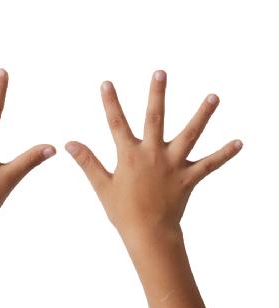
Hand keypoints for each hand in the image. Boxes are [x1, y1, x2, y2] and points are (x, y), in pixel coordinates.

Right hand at [65, 70, 241, 252]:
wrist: (149, 234)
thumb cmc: (123, 211)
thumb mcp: (102, 186)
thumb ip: (87, 161)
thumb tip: (68, 143)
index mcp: (129, 156)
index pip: (116, 123)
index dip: (111, 102)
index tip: (107, 83)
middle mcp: (152, 155)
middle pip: (155, 118)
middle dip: (157, 94)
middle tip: (160, 73)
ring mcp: (173, 165)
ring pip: (190, 134)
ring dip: (203, 114)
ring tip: (214, 96)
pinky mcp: (189, 177)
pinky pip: (210, 164)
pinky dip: (225, 153)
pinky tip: (239, 142)